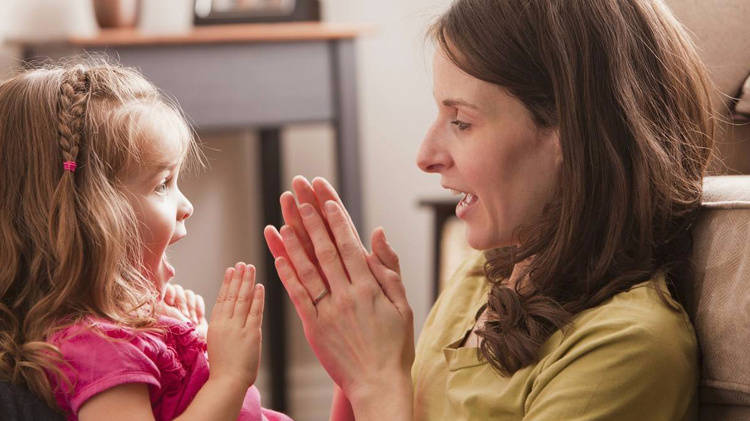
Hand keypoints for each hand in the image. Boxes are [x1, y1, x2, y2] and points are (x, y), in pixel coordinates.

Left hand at [159, 283, 207, 337]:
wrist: (195, 345)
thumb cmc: (177, 336)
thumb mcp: (165, 318)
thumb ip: (162, 305)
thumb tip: (157, 294)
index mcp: (161, 305)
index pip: (165, 288)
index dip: (169, 292)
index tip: (170, 302)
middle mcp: (172, 303)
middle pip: (178, 289)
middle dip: (182, 302)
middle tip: (184, 316)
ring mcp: (185, 305)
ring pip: (188, 293)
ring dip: (190, 306)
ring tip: (191, 320)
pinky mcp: (196, 308)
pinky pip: (198, 298)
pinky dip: (198, 307)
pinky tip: (197, 319)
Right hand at [207, 263, 264, 389]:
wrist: (227, 382)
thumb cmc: (223, 368)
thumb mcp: (216, 343)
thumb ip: (223, 329)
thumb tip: (228, 318)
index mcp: (215, 326)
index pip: (222, 299)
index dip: (227, 283)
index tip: (230, 270)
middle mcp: (225, 324)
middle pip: (232, 295)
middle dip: (238, 278)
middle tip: (242, 263)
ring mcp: (238, 328)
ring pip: (243, 300)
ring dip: (247, 282)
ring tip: (250, 268)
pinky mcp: (251, 334)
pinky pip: (255, 312)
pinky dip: (257, 298)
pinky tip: (259, 286)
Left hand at [264, 177, 413, 402]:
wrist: (379, 384)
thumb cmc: (395, 345)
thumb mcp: (403, 305)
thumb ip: (389, 268)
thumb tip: (377, 232)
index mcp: (370, 287)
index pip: (349, 244)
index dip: (335, 219)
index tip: (324, 198)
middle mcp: (347, 294)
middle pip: (325, 249)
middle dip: (310, 219)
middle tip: (298, 195)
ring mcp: (328, 311)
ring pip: (307, 269)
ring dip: (293, 242)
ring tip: (282, 218)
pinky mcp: (313, 327)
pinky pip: (297, 296)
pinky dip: (287, 274)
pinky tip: (277, 256)